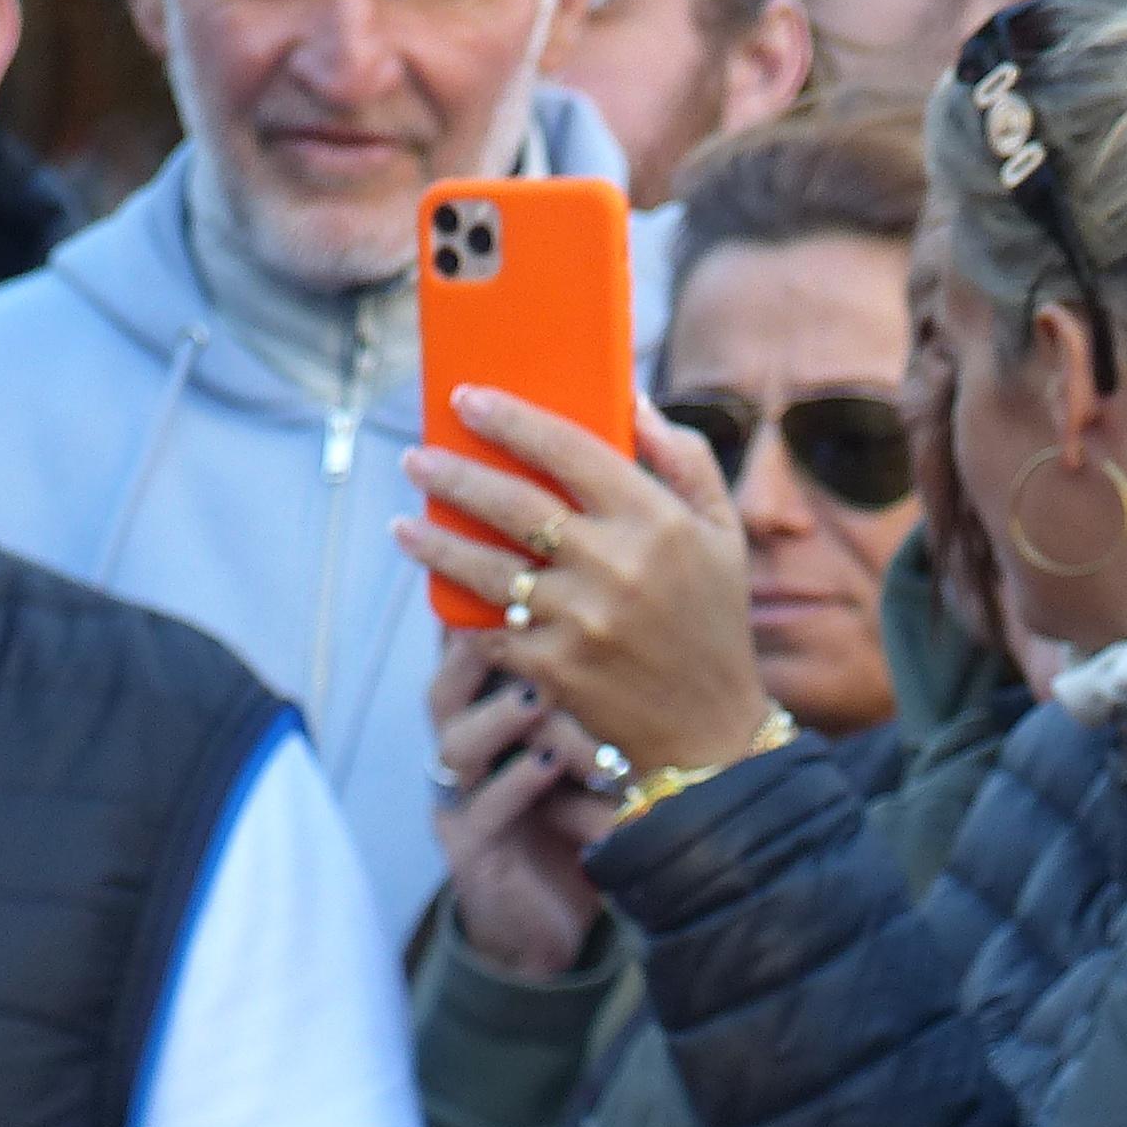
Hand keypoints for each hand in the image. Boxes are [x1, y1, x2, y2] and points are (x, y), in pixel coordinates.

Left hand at [394, 393, 773, 777]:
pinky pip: (492, 629)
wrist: (707, 727)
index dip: (511, 420)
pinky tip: (440, 589)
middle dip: (453, 475)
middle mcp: (615, 565)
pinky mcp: (553, 669)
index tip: (467, 400)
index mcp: (656, 520)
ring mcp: (579, 620)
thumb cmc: (712, 618)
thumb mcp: (722, 531)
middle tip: (416, 458)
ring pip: (486, 568)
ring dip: (435, 543)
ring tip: (404, 524)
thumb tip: (631, 401)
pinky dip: (464, 610)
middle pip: (513, 504)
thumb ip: (684, 459)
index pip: (570, 450)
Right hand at [426, 632, 608, 977]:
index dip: (484, 608)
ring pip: (459, 743)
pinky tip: (551, 766)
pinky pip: (484, 807)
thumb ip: (592, 686)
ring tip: (542, 698)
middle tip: (523, 619)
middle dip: (478, 648)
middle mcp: (463, 751)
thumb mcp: (587, 744)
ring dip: (505, 717)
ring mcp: (461, 800)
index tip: (521, 570)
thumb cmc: (581, 818)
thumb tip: (639, 604)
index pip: (469, 649)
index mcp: (485, 719)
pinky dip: (516, 784)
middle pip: (446, 685)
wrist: (559, 921)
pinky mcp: (473, 851)